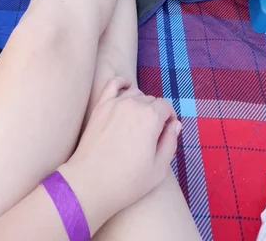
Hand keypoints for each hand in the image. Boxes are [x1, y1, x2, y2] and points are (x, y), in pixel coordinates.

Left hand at [60, 77, 180, 231]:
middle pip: (151, 100)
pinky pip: (113, 84)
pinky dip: (122, 82)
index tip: (167, 133)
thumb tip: (175, 125)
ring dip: (141, 103)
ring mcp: (114, 103)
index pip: (166, 107)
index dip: (170, 119)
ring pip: (135, 93)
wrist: (90, 184)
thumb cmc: (126, 181)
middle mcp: (133, 104)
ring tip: (140, 121)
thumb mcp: (159, 169)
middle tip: (153, 134)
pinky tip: (126, 87)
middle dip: (156, 114)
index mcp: (151, 117)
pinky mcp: (100, 106)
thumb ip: (170, 142)